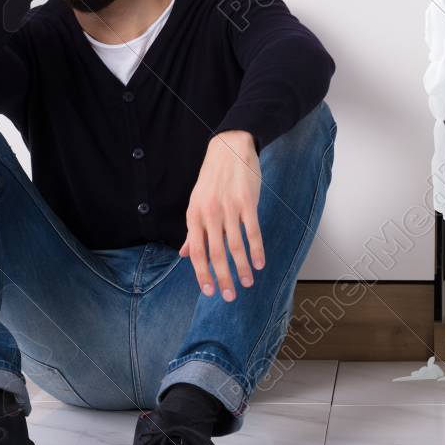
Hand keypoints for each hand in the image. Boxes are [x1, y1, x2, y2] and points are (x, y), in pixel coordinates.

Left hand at [180, 131, 264, 301]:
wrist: (229, 148)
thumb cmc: (213, 178)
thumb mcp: (197, 203)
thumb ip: (193, 231)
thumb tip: (185, 254)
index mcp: (194, 216)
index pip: (197, 252)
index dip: (202, 274)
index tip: (209, 291)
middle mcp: (209, 213)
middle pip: (216, 253)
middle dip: (223, 277)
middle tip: (229, 296)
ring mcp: (228, 208)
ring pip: (235, 246)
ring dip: (242, 268)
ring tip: (247, 283)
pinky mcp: (247, 202)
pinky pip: (252, 231)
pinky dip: (256, 250)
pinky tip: (259, 264)